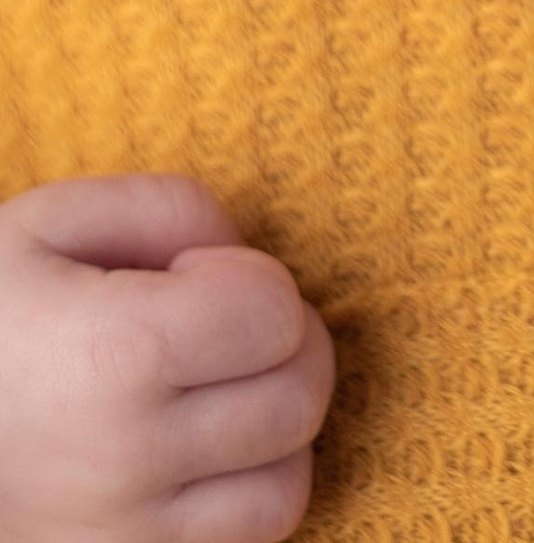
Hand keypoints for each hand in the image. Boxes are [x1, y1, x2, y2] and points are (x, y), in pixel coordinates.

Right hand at [0, 175, 335, 542]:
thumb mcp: (49, 224)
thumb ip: (169, 210)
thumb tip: (241, 255)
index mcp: (112, 356)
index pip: (274, 313)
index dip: (248, 278)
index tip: (188, 281)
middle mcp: (123, 460)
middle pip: (297, 397)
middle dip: (282, 346)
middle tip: (214, 335)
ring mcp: (119, 539)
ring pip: (285, 486)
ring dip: (270, 432)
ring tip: (208, 398)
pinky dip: (241, 499)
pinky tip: (194, 460)